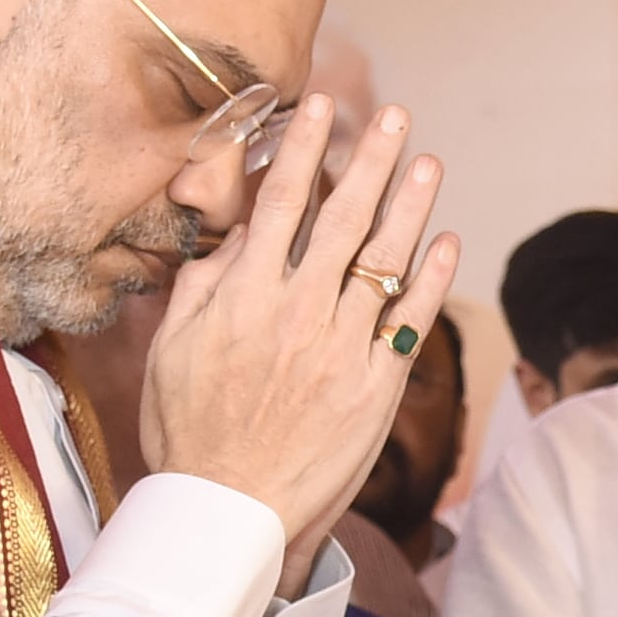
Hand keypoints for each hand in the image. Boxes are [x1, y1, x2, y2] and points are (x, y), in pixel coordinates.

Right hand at [136, 100, 460, 596]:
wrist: (228, 510)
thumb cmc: (189, 433)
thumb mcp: (171, 349)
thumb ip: (202, 285)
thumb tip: (230, 235)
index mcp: (244, 297)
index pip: (280, 204)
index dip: (304, 149)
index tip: (320, 106)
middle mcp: (297, 312)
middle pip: (343, 218)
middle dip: (372, 160)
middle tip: (396, 118)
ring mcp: (340, 348)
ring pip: (383, 260)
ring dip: (411, 206)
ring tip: (429, 162)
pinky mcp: (375, 387)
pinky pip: (408, 320)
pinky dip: (429, 278)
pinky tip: (445, 241)